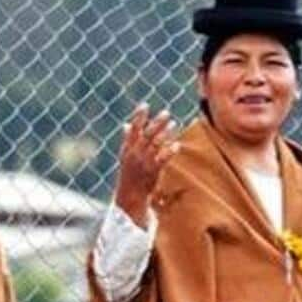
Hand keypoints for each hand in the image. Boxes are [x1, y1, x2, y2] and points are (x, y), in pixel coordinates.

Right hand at [113, 103, 178, 227]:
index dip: (138, 117)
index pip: (132, 130)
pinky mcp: (152, 172)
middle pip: (145, 135)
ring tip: (173, 124)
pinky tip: (177, 145)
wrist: (129, 196)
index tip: (144, 105)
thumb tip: (126, 125)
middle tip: (166, 113)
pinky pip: (162, 160)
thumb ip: (127, 140)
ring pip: (155, 145)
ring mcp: (143, 163)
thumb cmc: (129, 174)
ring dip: (165, 133)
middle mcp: (134, 154)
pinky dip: (169, 151)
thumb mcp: (125, 157)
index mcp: (127, 149)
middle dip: (155, 123)